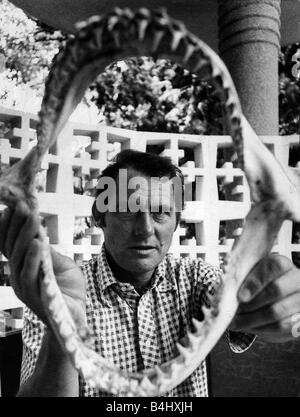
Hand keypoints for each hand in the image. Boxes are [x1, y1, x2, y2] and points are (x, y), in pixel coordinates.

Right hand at [0, 202, 84, 327]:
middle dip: (17, 225)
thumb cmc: (68, 290)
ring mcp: (24, 287)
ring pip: (19, 258)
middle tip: (23, 205)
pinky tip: (37, 242)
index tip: (13, 205)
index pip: (9, 243)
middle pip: (12, 247)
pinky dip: (33, 257)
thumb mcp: (60, 264)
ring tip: (32, 217)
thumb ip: (48, 251)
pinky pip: (30, 274)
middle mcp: (18, 276)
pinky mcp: (34, 297)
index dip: (9, 225)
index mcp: (22, 267)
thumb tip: (38, 234)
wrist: (76, 316)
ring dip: (25, 236)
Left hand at [231, 254, 299, 342]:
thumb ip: (243, 279)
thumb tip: (228, 292)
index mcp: (283, 265)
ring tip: (237, 322)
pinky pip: (282, 327)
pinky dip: (262, 329)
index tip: (240, 296)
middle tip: (236, 311)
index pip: (274, 267)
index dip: (255, 282)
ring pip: (278, 312)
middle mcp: (297, 280)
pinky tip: (249, 327)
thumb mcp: (251, 276)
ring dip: (253, 320)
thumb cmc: (259, 286)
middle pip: (277, 290)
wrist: (276, 301)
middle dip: (252, 303)